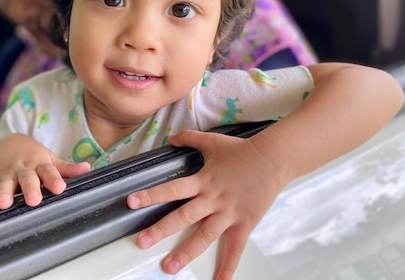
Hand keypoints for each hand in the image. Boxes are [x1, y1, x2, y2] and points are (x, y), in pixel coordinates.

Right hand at [0, 134, 90, 209]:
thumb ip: (67, 168)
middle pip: (27, 179)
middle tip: (33, 200)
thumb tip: (87, 169)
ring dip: (4, 193)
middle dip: (30, 189)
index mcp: (40, 164)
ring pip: (6, 183)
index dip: (54, 180)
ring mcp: (8, 173)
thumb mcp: (50, 159)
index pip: (49, 172)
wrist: (8, 143)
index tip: (59, 188)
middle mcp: (24, 169)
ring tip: (4, 204)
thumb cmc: (34, 156)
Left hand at [126, 130, 289, 278]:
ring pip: (204, 236)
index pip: (171, 189)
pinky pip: (235, 248)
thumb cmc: (242, 151)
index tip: (131, 202)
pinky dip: (228, 267)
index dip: (151, 195)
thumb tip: (170, 138)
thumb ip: (189, 139)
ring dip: (186, 252)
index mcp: (203, 180)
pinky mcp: (244, 223)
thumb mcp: (211, 141)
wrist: (273, 159)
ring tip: (169, 267)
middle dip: (160, 230)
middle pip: (183, 217)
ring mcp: (228, 214)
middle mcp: (213, 199)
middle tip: (141, 242)